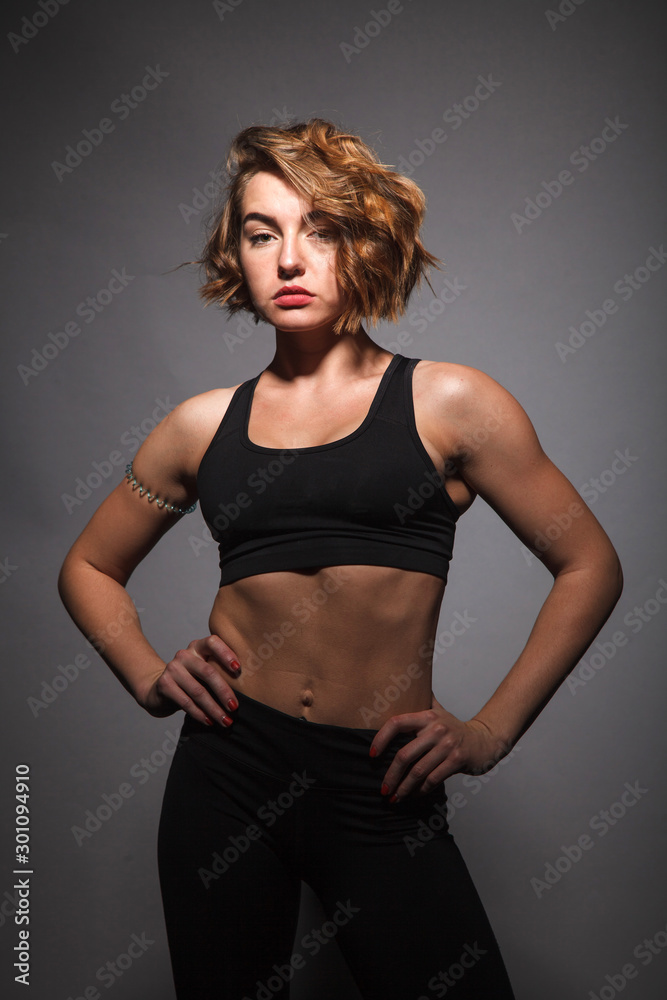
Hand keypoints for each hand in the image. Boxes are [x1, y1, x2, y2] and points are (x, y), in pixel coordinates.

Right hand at [140, 635, 241, 726]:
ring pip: (198, 690)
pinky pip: (186, 701)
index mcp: (198, 647)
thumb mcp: (204, 671)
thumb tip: (247, 688)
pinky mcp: (164, 684)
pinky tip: (209, 721)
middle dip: (224, 691)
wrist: (160, 688)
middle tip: (234, 707)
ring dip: (214, 708)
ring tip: (225, 720)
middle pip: (208, 671)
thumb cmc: (192, 680)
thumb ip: (219, 671)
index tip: (238, 669)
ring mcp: (173, 668)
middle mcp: (184, 654)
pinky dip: (200, 714)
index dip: (226, 653)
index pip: (213, 642)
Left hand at [369, 693, 510, 802]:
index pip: (397, 723)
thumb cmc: (455, 728)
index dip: (381, 738)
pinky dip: (421, 789)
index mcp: (427, 716)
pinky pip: (433, 779)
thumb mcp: (438, 711)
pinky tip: (414, 794)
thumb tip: (401, 687)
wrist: (485, 740)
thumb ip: (420, 702)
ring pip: (418, 771)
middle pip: (404, 754)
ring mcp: (447, 745)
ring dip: (404, 788)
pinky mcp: (457, 760)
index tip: (372, 755)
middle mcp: (436, 729)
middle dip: (391, 775)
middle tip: (383, 788)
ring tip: (395, 797)